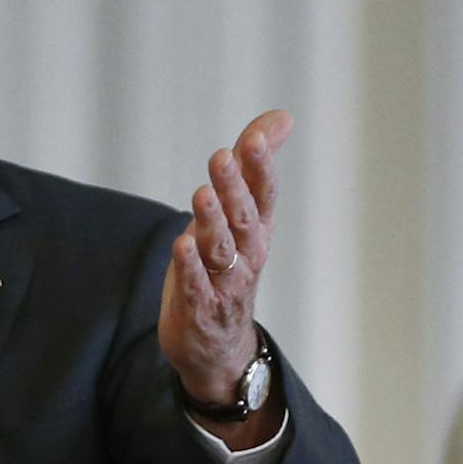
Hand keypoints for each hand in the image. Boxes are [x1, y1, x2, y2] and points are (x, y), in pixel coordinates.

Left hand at [159, 110, 292, 447]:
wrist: (218, 346)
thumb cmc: (228, 267)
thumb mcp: (241, 214)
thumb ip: (254, 164)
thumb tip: (280, 117)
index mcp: (257, 229)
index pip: (264, 194)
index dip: (260, 166)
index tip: (253, 138)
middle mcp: (247, 255)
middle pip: (242, 217)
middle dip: (233, 187)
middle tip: (222, 157)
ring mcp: (225, 283)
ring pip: (221, 250)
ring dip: (212, 222)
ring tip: (201, 194)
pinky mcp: (199, 308)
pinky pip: (197, 287)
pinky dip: (191, 268)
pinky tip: (182, 246)